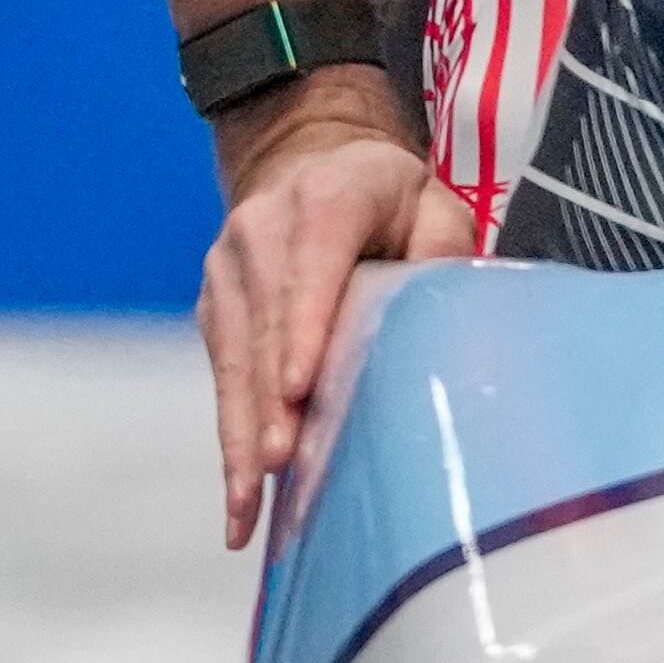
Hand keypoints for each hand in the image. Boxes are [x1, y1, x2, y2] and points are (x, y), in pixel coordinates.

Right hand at [197, 72, 475, 550]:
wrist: (307, 159)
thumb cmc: (386, 195)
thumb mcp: (431, 201)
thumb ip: (442, 245)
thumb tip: (448, 309)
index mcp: (326, 197)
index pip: (313, 262)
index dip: (304, 325)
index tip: (299, 386)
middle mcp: (263, 228)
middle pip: (266, 324)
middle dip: (271, 400)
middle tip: (282, 466)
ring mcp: (229, 267)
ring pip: (234, 359)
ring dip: (242, 432)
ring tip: (249, 503)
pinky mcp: (214, 306)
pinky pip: (221, 375)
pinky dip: (230, 434)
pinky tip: (239, 497)